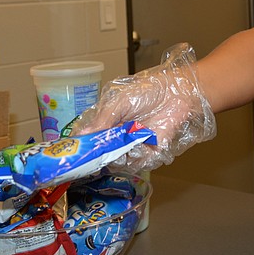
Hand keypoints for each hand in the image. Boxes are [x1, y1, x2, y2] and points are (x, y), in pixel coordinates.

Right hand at [69, 43, 215, 171]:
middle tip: (104, 148)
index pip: (87, 139)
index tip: (75, 153)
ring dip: (122, 154)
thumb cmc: (149, 91)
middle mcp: (117, 137)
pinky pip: (139, 164)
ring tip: (132, 137)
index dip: (80, 147)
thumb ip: (102, 119)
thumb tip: (81, 135)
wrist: (179, 93)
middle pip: (100, 156)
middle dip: (101, 155)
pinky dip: (141, 156)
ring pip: (118, 163)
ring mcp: (132, 146)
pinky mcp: (149, 153)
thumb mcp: (119, 101)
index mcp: (106, 122)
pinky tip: (146, 140)